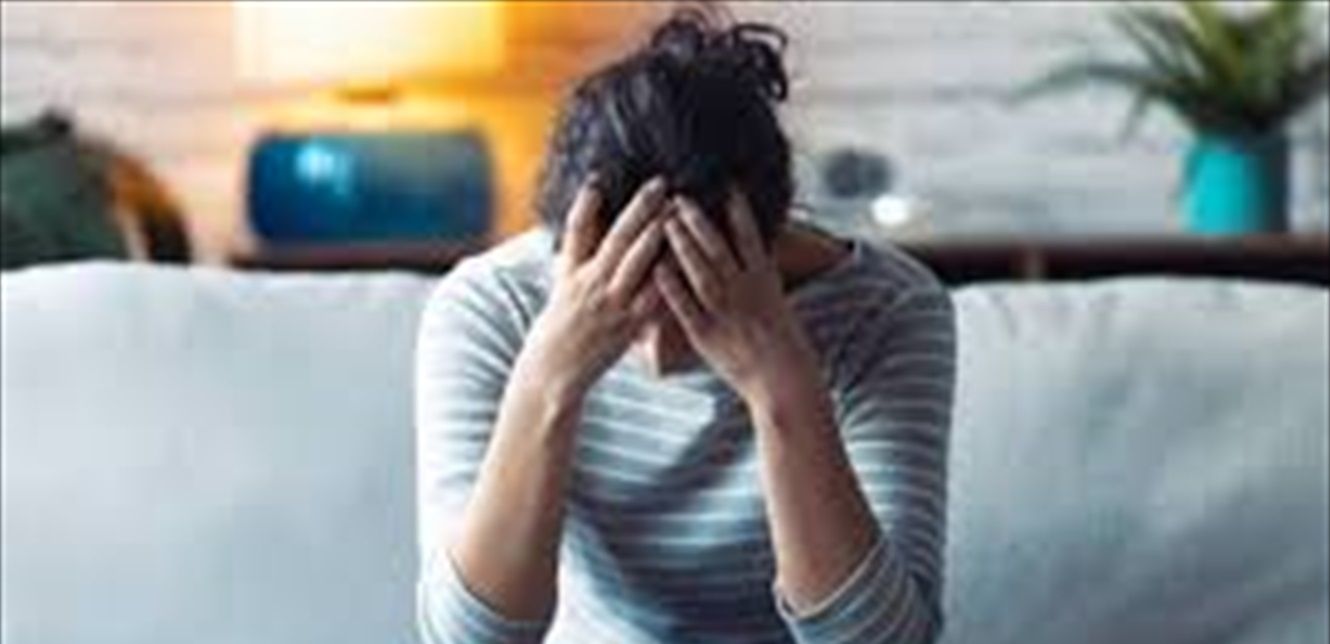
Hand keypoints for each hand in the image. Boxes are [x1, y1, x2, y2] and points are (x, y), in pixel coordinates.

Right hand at [516, 176, 669, 404]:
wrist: (555, 370)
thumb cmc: (560, 320)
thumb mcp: (561, 279)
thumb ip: (579, 240)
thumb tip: (590, 198)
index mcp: (571, 271)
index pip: (578, 229)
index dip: (588, 203)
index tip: (601, 178)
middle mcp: (591, 285)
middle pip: (618, 240)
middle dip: (641, 210)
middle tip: (661, 184)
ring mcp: (613, 306)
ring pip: (639, 265)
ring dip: (659, 237)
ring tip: (677, 212)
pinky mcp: (630, 326)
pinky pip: (655, 298)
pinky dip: (670, 279)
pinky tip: (687, 261)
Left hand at [654, 191, 821, 405]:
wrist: (784, 382)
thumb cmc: (783, 344)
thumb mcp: (779, 301)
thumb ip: (763, 275)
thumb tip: (756, 251)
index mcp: (765, 282)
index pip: (752, 238)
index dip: (739, 211)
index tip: (727, 185)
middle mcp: (746, 293)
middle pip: (720, 250)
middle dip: (699, 221)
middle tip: (679, 196)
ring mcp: (726, 314)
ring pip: (702, 272)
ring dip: (684, 245)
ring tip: (666, 219)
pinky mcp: (707, 336)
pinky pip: (686, 307)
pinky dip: (672, 287)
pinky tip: (657, 267)